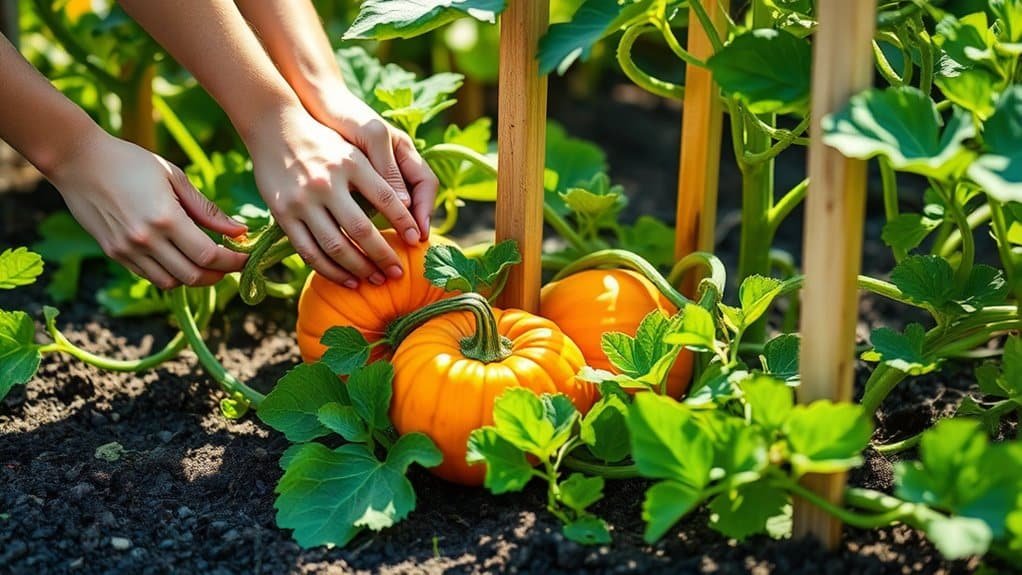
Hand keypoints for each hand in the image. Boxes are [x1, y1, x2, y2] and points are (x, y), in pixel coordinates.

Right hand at [49, 129, 248, 289]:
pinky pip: (149, 276)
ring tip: (206, 263)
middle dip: (218, 275)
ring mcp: (127, 250)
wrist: (78, 161)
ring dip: (194, 278)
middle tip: (230, 264)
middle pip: (192, 276)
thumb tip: (240, 232)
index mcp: (166, 218)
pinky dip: (170, 274)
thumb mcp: (175, 178)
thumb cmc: (131, 162)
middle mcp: (146, 240)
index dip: (232, 262)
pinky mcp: (114, 253)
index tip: (247, 258)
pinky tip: (180, 258)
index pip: (208, 256)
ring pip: (171, 282)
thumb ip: (207, 209)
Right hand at [246, 106, 424, 287]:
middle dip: (384, 255)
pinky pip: (309, 252)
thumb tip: (408, 207)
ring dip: (360, 268)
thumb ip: (380, 175)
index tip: (416, 240)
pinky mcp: (283, 215)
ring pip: (335, 246)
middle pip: (362, 229)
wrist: (275, 128)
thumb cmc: (325, 142)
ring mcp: (302, 201)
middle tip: (398, 272)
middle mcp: (326, 183)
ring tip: (377, 280)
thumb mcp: (355, 149)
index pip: (386, 199)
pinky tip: (348, 279)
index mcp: (350, 163)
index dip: (404, 222)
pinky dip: (331, 271)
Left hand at [309, 88, 438, 241]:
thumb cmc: (345, 114)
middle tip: (406, 247)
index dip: (426, 209)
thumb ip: (387, 167)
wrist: (314, 104)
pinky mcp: (356, 181)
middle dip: (413, 224)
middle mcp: (395, 165)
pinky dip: (371, 221)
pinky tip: (362, 235)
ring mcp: (377, 173)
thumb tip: (405, 205)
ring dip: (393, 227)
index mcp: (404, 152)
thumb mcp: (370, 137)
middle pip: (415, 200)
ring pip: (394, 207)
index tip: (418, 233)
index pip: (426, 184)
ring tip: (387, 247)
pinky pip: (371, 206)